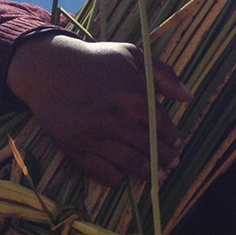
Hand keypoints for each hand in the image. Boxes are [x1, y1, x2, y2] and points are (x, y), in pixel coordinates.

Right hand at [7, 33, 192, 186]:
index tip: (176, 143)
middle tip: (172, 163)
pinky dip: (115, 178)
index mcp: (134, 97)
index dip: (172, 138)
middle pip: (150, 148)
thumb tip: (188, 98)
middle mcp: (115, 119)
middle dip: (165, 158)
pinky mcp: (73, 148)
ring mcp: (93, 136)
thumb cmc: (95, 60)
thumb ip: (164, 74)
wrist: (47, 67)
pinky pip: (100, 172)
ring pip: (129, 163)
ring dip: (147, 173)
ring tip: (157, 176)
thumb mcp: (132, 55)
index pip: (163, 127)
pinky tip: (123, 177)